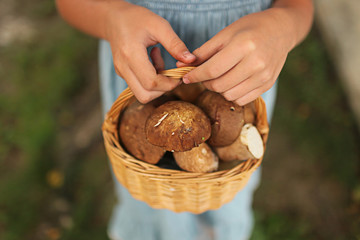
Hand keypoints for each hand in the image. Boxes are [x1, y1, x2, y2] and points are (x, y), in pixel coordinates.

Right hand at [105, 1, 195, 102]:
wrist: (114, 18)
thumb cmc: (137, 18)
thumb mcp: (159, 26)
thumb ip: (175, 44)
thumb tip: (191, 60)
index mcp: (131, 54)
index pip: (151, 83)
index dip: (169, 84)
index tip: (179, 75)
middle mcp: (123, 67)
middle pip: (145, 95)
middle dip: (163, 89)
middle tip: (171, 72)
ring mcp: (121, 72)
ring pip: (142, 94)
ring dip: (156, 86)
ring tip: (159, 64)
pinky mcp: (123, 74)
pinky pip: (138, 86)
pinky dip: (150, 80)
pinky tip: (152, 62)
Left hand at [177, 8, 297, 105]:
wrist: (280, 30)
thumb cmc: (250, 29)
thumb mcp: (225, 34)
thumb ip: (203, 52)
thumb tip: (181, 65)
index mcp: (244, 46)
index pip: (212, 69)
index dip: (195, 76)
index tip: (185, 77)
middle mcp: (256, 63)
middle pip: (219, 85)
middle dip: (206, 82)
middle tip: (204, 75)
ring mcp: (263, 76)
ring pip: (229, 95)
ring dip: (219, 89)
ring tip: (220, 76)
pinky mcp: (267, 84)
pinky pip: (242, 100)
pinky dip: (232, 94)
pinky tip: (232, 82)